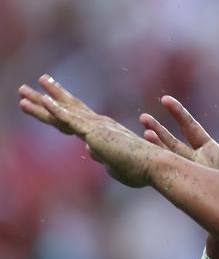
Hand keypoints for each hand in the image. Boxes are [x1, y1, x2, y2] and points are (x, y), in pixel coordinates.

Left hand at [19, 75, 158, 187]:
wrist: (156, 166)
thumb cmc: (143, 169)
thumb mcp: (118, 167)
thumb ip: (104, 158)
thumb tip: (91, 152)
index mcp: (107, 132)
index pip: (78, 118)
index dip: (61, 109)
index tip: (48, 100)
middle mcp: (101, 125)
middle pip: (67, 109)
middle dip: (45, 98)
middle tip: (26, 89)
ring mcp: (97, 127)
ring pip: (63, 112)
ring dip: (41, 101)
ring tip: (23, 90)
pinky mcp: (95, 133)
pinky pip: (71, 119)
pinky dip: (56, 110)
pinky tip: (43, 101)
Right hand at [139, 96, 218, 181]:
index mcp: (208, 151)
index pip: (190, 128)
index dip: (178, 114)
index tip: (165, 100)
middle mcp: (195, 161)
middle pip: (174, 141)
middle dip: (159, 129)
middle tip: (143, 118)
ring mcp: (191, 175)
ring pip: (169, 158)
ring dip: (156, 146)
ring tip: (143, 133)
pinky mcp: (190, 188)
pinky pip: (172, 176)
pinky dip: (162, 167)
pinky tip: (152, 159)